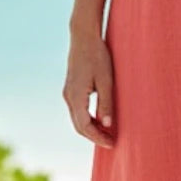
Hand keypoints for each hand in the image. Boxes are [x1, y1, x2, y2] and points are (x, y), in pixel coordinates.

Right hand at [63, 31, 115, 147]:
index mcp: (76, 96)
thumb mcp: (106, 80)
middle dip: (94, 136)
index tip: (112, 143)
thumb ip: (106, 103)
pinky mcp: (71, 88)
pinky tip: (100, 119)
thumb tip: (107, 124)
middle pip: (79, 126)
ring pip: (77, 119)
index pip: (85, 126)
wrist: (84, 37)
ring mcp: (68, 93)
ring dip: (91, 129)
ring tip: (108, 133)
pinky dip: (87, 119)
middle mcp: (68, 97)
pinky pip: (77, 110)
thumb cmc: (98, 56)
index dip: (98, 137)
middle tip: (111, 142)